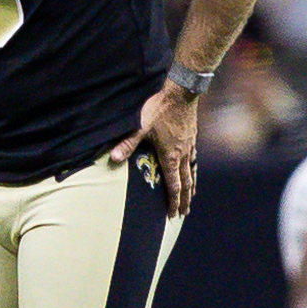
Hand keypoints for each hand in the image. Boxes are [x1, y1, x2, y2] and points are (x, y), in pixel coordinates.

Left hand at [111, 82, 200, 213]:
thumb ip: (127, 144)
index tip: (173, 215)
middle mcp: (183, 154)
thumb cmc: (160, 109)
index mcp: (170, 156)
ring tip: (191, 196)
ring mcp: (189, 146)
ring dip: (191, 186)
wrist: (181, 92)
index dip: (173, 202)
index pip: (173, 185)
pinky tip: (191, 167)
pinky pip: (194, 158)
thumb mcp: (141, 127)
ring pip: (191, 171)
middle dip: (184, 200)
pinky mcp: (192, 137)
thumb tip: (112, 159)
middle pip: (185, 183)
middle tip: (184, 213)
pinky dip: (193, 168)